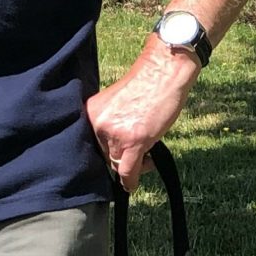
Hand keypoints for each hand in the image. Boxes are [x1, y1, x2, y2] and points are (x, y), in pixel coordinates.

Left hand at [86, 39, 198, 192]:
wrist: (164, 72)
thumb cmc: (146, 84)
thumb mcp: (116, 103)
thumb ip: (109, 123)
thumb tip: (112, 150)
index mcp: (91, 113)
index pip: (92, 143)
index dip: (105, 151)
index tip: (114, 156)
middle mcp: (98, 124)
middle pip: (104, 155)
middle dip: (120, 157)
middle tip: (139, 152)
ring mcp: (115, 134)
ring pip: (116, 164)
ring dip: (131, 166)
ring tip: (146, 154)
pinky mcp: (133, 142)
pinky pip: (127, 171)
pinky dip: (130, 181)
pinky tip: (133, 183)